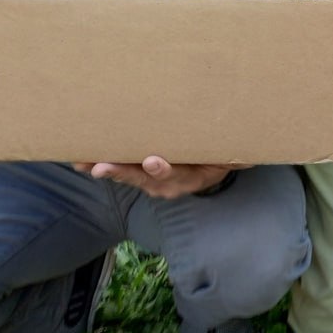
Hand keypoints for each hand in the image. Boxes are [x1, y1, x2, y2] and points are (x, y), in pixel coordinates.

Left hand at [74, 156, 247, 199]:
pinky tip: (80, 160)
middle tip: (101, 167)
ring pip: (129, 176)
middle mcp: (170, 183)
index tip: (153, 161)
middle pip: (144, 178)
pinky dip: (102, 165)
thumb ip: (234, 153)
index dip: (164, 170)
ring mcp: (154, 181)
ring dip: (106, 170)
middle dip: (122, 172)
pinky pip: (121, 171)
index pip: (178, 174)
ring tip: (84, 164)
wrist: (214, 161)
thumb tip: (252, 151)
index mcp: (192, 175)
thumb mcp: (228, 152)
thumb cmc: (220, 150)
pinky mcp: (141, 174)